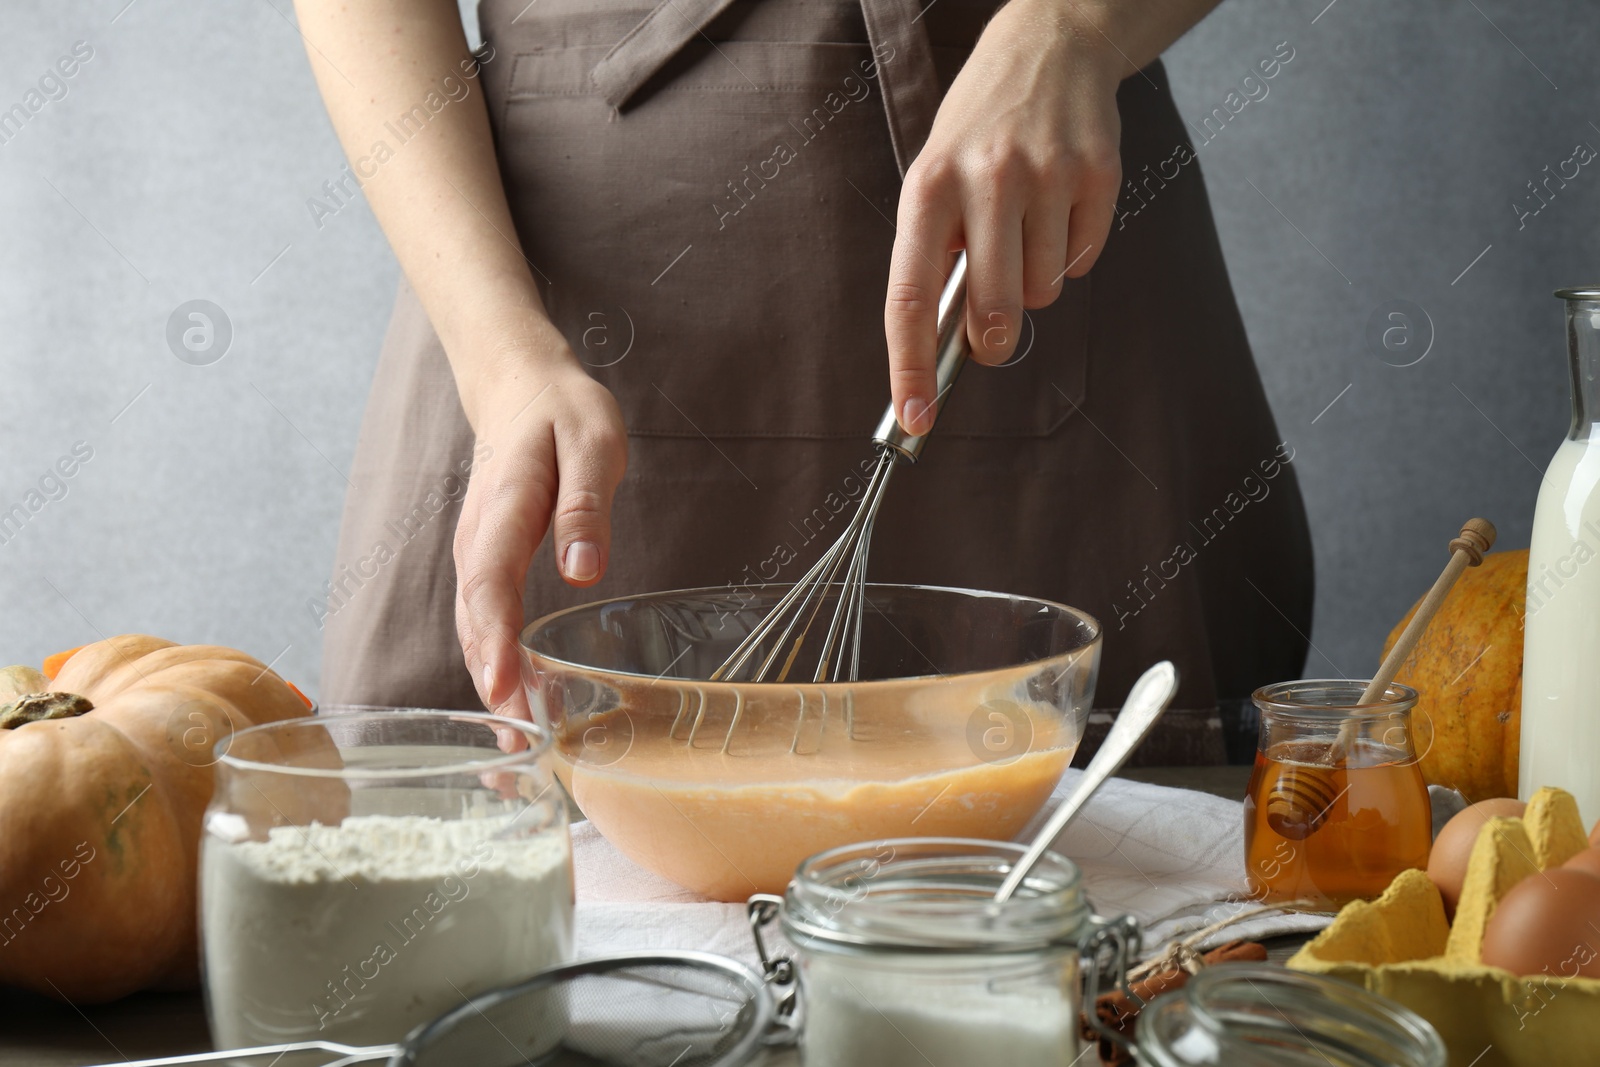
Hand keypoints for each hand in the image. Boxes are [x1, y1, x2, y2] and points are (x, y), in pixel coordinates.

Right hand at [453, 334, 627, 718]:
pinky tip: (515, 699)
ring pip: (472, 624)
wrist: (518, 386)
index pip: (490, 582)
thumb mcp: (594, 442)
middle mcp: (478, 537)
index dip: (495, 640)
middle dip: (493, 682)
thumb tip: (583, 571)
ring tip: (516, 745)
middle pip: (474, 618)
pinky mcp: (485, 561)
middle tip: (518, 746)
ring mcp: (476, 550)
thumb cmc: (563, 413)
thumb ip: (587, 504)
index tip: (507, 689)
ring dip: (491, 681)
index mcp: (505, 505)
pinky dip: (492, 660)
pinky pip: (481, 616)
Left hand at [885, 0, 1124, 432]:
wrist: (1049, 48)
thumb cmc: (978, 132)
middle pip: (993, 310)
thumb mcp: (936, 180)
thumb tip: (949, 348)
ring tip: (1025, 227)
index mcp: (927, 188)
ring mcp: (1046, 174)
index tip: (915, 418)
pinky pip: (1084, 261)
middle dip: (994, 337)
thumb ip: (937, 257)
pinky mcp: (1098, 174)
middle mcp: (985, 179)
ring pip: (1045, 291)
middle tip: (992, 331)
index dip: (910, 366)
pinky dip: (1071, 253)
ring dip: (1035, 281)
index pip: (910, 296)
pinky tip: (1059, 208)